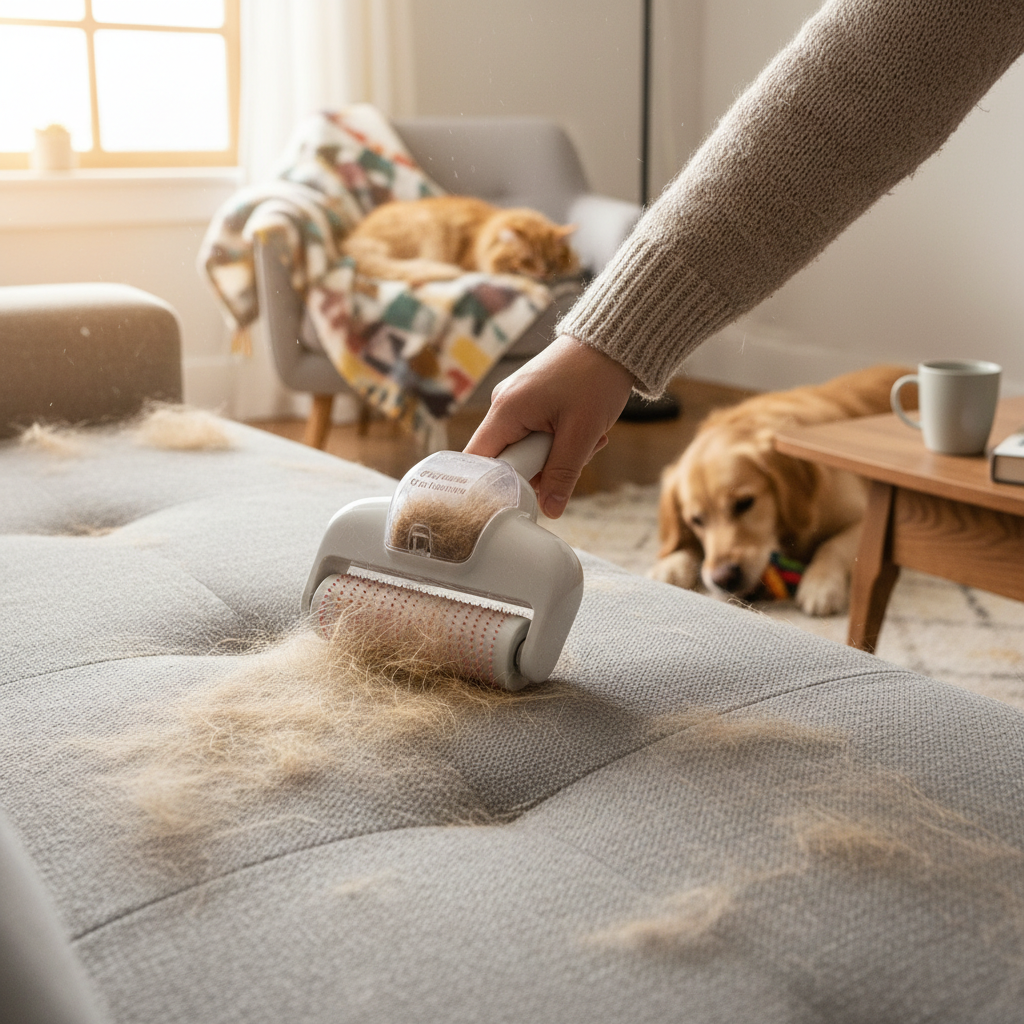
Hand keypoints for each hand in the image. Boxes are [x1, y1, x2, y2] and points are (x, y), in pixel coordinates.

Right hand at [465, 334, 634, 517]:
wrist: (612, 341)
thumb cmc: (595, 379)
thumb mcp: (582, 434)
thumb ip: (562, 475)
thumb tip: (549, 511)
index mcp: (506, 410)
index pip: (478, 461)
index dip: (492, 486)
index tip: (518, 500)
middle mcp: (503, 405)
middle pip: (506, 458)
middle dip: (541, 468)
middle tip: (576, 459)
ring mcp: (516, 401)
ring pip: (526, 448)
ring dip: (556, 454)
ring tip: (589, 439)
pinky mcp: (530, 400)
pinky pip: (535, 433)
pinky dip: (559, 439)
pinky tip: (584, 429)